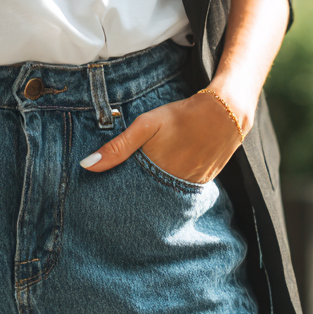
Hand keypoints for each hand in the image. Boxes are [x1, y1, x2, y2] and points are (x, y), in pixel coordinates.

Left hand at [78, 88, 248, 183]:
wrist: (224, 113)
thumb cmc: (181, 116)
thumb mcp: (146, 125)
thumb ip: (118, 147)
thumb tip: (87, 166)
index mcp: (157, 173)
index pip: (130, 196)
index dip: (118, 198)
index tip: (104, 200)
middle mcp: (174, 185)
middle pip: (148, 200)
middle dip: (136, 199)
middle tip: (122, 198)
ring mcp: (191, 186)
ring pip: (165, 197)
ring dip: (154, 194)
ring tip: (143, 189)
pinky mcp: (203, 182)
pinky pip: (182, 192)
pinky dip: (171, 188)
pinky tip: (166, 178)